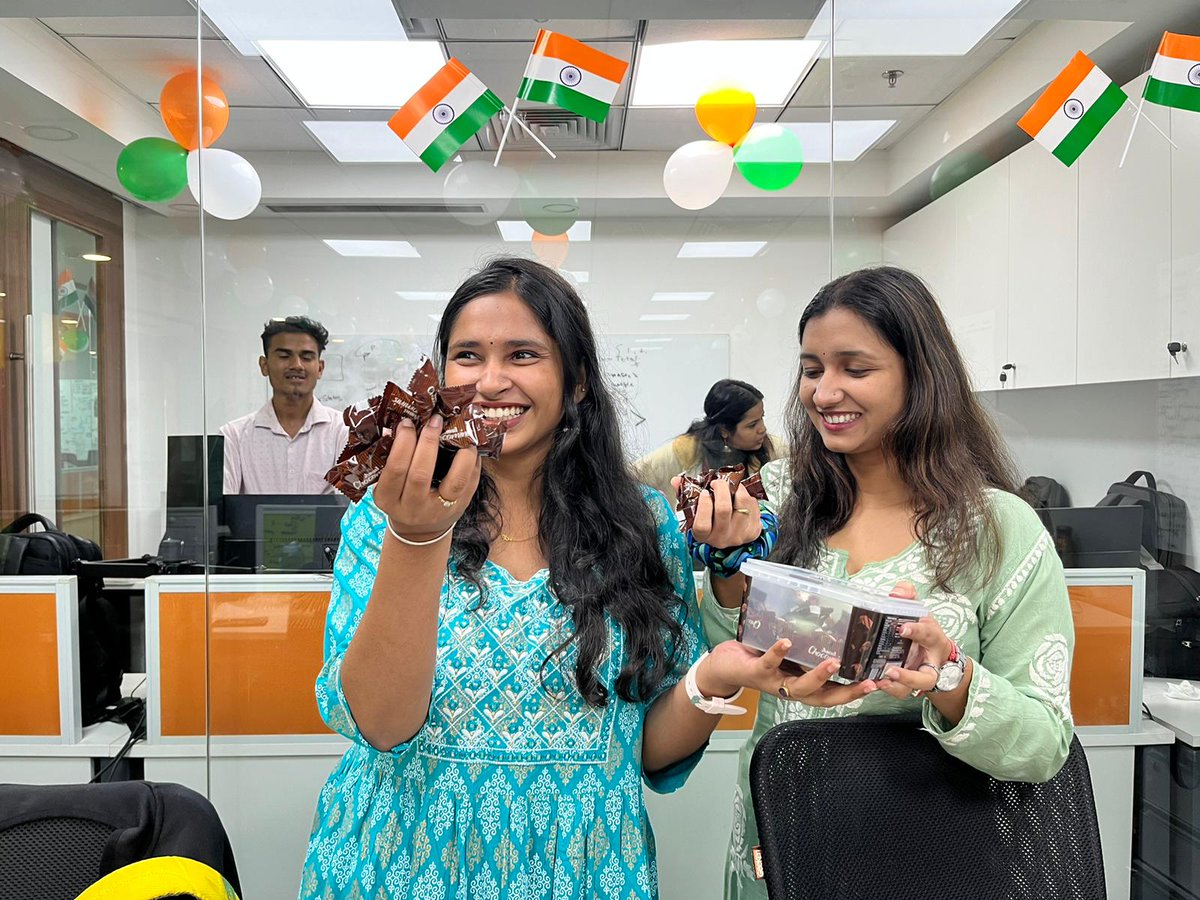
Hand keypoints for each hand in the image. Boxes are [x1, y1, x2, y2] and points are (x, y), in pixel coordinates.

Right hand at [373, 415, 481, 542]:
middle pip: (421, 474)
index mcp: (388, 499)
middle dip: (428, 442)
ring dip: (461, 453)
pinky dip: (473, 460)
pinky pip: (471, 482)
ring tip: (461, 432)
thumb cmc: (402, 498)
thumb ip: (394, 460)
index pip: (395, 469)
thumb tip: (405, 423)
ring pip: (455, 481)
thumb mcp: (389, 485)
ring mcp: (439, 510)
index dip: (403, 443)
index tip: (408, 423)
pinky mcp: (461, 507)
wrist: (420, 529)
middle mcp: (413, 508)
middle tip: (433, 421)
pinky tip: (470, 445)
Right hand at [676, 476, 761, 549]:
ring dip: (738, 489)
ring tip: (732, 486)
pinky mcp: (754, 531)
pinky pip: (753, 507)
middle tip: (718, 483)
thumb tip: (676, 480)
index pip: (702, 525)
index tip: (704, 492)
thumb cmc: (711, 520)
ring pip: (742, 505)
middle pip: (723, 510)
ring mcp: (739, 536)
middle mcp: (721, 538)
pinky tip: (741, 496)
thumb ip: (686, 495)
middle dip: (721, 489)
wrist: (732, 534)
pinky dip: (748, 496)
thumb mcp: (696, 511)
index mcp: (704, 535)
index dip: (704, 506)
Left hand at [698, 639, 876, 708]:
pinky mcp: (755, 671)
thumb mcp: (787, 655)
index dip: (855, 692)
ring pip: (799, 687)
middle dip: (847, 692)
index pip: (833, 692)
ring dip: (817, 676)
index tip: (879, 684)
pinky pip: (768, 664)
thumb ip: (805, 646)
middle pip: (823, 698)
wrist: (722, 668)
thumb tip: (831, 623)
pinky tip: (786, 642)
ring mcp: (774, 682)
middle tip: (868, 683)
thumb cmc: (759, 659)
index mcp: (802, 685)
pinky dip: (777, 653)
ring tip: (833, 663)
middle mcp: (791, 688)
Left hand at [874, 581, 952, 699]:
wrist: (935, 653)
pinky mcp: (906, 684)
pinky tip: (871, 683)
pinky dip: (887, 689)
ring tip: (880, 681)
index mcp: (933, 639)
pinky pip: (899, 692)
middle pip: (926, 677)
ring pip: (912, 690)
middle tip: (890, 670)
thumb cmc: (923, 629)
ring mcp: (918, 677)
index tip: (902, 628)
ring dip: (896, 687)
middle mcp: (928, 663)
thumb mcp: (918, 610)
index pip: (928, 633)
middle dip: (909, 676)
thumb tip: (897, 591)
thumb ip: (907, 596)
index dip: (916, 630)